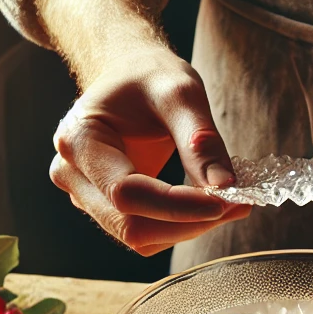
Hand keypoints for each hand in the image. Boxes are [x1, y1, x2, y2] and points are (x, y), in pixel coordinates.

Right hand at [49, 43, 248, 255]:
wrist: (130, 76)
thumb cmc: (148, 76)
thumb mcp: (179, 91)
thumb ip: (200, 138)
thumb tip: (225, 186)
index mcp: (79, 140)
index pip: (126, 193)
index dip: (177, 206)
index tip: (225, 200)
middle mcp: (73, 175)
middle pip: (132, 225)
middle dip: (189, 221)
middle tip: (239, 203)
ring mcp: (86, 196)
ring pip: (141, 237)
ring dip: (189, 228)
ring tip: (230, 202)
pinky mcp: (108, 209)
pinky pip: (148, 234)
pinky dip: (182, 226)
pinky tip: (209, 205)